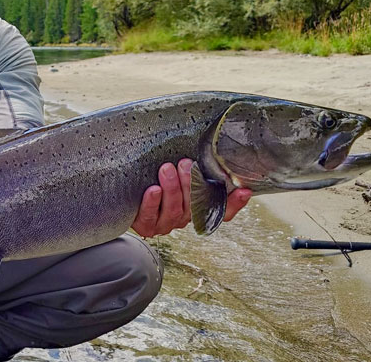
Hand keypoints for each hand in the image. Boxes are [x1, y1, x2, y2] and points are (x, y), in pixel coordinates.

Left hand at [131, 158, 251, 237]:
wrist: (126, 196)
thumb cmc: (155, 178)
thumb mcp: (176, 173)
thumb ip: (192, 167)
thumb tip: (208, 145)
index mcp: (196, 208)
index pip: (221, 211)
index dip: (234, 203)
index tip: (244, 191)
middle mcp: (183, 218)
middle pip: (195, 206)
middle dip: (191, 183)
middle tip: (185, 164)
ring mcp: (165, 223)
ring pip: (174, 210)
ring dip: (172, 188)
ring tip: (166, 169)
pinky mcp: (146, 225)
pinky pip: (150, 216)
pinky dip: (152, 202)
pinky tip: (153, 190)